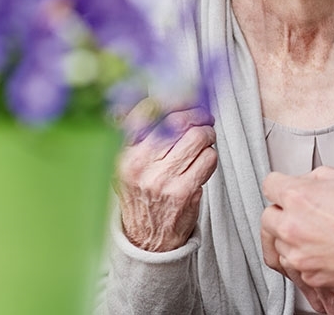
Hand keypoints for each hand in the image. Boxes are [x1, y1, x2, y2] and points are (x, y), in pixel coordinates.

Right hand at [115, 98, 217, 250]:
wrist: (147, 238)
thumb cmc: (142, 194)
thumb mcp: (126, 164)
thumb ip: (138, 133)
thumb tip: (163, 95)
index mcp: (122, 153)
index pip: (147, 112)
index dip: (173, 100)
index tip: (185, 100)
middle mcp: (139, 164)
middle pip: (178, 121)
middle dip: (198, 115)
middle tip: (204, 118)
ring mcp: (161, 179)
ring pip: (198, 137)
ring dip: (208, 134)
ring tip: (205, 140)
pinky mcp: (184, 191)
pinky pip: (209, 158)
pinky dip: (211, 155)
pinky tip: (203, 162)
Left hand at [261, 166, 333, 295]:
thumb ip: (315, 179)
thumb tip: (305, 183)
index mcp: (299, 197)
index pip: (269, 185)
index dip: (281, 186)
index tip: (287, 190)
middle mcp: (293, 227)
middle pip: (267, 218)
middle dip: (281, 213)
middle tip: (301, 213)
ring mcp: (300, 256)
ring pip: (280, 245)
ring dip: (292, 238)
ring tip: (320, 234)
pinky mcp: (311, 277)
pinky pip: (298, 266)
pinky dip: (308, 259)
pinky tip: (328, 250)